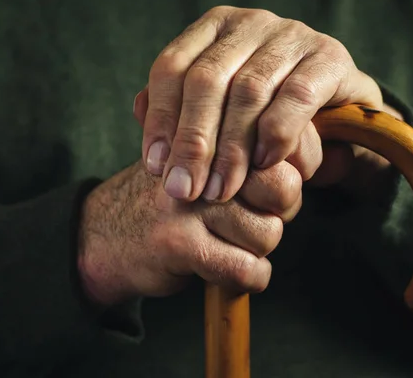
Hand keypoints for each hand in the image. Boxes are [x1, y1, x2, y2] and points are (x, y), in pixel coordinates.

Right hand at [77, 160, 301, 305]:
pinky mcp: (178, 243)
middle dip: (280, 211)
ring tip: (228, 243)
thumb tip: (309, 158)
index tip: (271, 192)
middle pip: (282, 189)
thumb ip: (248, 150)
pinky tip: (224, 269)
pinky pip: (244, 269)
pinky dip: (247, 277)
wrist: (102, 234)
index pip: (279, 145)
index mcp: (208, 136)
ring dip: (257, 249)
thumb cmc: (169, 199)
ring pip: (267, 234)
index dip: (290, 174)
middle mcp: (199, 162)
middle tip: (256, 217)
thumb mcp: (201, 160)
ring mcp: (187, 202)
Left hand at [138, 5, 388, 202]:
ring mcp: (291, 35)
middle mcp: (249, 23)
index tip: (155, 168)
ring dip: (231, 148)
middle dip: (193, 142)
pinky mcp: (329, 57)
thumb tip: (146, 131)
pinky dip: (276, 134)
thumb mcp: (218, 113)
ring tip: (221, 190)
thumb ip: (181, 115)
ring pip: (248, 89)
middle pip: (206, 79)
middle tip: (185, 189)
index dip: (160, 119)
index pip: (171, 68)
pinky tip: (265, 164)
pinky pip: (296, 96)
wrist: (334, 110)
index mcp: (213, 29)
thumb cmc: (264, 114)